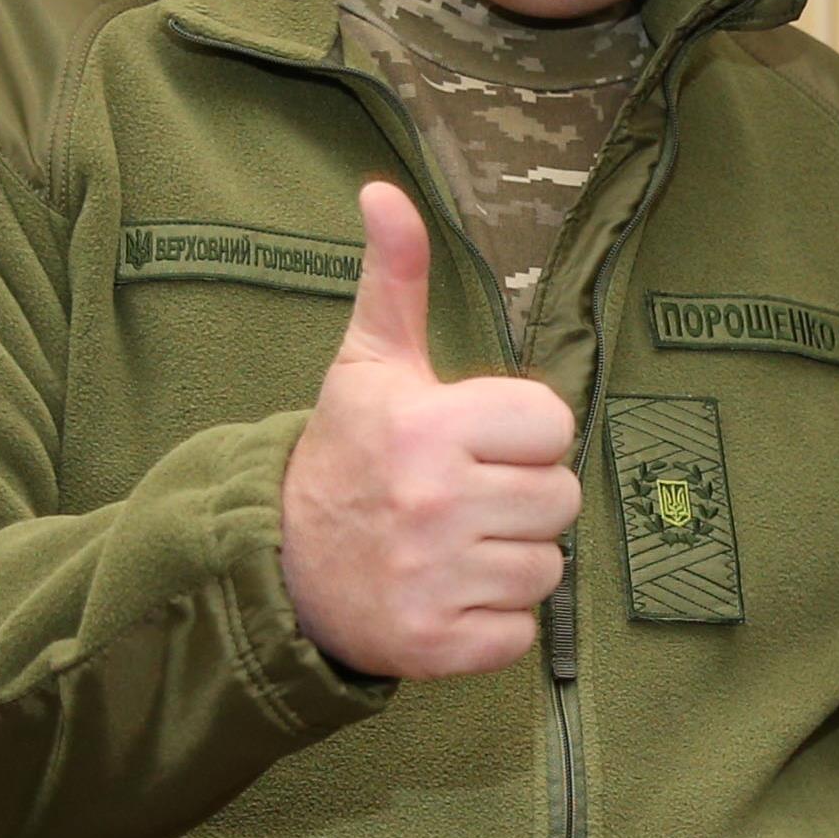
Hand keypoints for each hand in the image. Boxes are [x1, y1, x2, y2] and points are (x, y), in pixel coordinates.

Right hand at [278, 181, 580, 677]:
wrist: (277, 567)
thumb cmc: (346, 454)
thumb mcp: (369, 362)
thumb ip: (395, 277)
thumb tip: (383, 190)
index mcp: (428, 426)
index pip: (553, 424)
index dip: (521, 433)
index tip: (473, 441)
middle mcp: (432, 503)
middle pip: (561, 499)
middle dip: (521, 497)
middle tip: (464, 497)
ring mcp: (434, 578)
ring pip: (547, 568)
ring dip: (508, 560)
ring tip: (453, 544)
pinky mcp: (435, 646)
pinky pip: (520, 632)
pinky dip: (492, 622)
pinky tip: (447, 593)